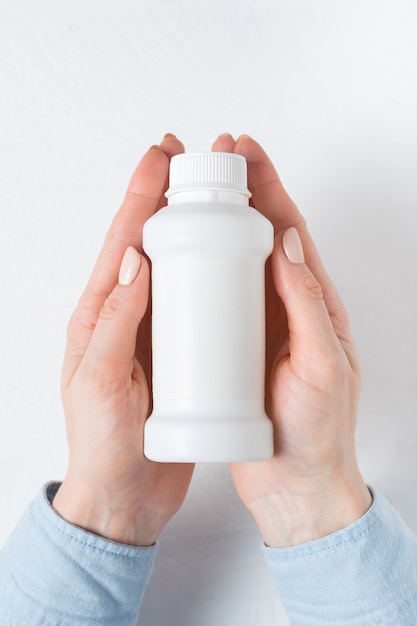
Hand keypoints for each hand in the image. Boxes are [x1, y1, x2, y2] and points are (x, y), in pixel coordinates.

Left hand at [53, 135, 193, 546]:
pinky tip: (230, 263)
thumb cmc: (102, 444)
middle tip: (190, 163)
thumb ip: (114, 323)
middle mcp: (127, 316)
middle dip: (165, 198)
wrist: (126, 493)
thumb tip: (134, 261)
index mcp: (99, 317)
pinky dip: (210, 277)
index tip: (159, 157)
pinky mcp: (180, 354)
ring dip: (191, 230)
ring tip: (215, 199)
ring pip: (175, 269)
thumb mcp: (99, 382)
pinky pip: (196, 305)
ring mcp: (154, 333)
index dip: (138, 196)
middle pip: (149, 244)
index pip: (121, 243)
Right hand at [212, 134, 371, 547]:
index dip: (270, 186)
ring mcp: (260, 326)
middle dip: (241, 192)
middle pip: (262, 236)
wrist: (295, 485)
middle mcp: (287, 308)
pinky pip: (217, 300)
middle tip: (212, 161)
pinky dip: (201, 273)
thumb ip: (308, 306)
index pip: (292, 230)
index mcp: (316, 304)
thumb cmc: (319, 431)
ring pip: (236, 263)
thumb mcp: (323, 365)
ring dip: (217, 227)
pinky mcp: (235, 348)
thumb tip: (290, 244)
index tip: (245, 152)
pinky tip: (178, 262)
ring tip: (190, 197)